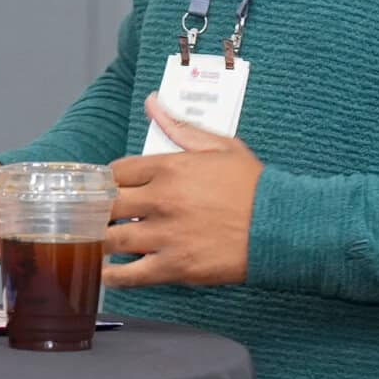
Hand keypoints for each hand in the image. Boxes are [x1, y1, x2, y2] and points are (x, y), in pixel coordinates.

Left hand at [102, 97, 262, 288]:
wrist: (281, 226)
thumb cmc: (254, 186)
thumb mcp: (220, 147)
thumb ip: (180, 127)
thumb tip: (152, 103)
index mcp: (169, 168)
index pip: (116, 172)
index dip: (108, 182)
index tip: (108, 190)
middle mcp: (161, 200)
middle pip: (107, 205)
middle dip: (99, 212)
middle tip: (98, 218)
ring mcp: (165, 235)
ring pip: (111, 240)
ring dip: (99, 242)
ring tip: (97, 244)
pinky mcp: (174, 267)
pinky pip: (129, 274)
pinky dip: (112, 275)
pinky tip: (107, 273)